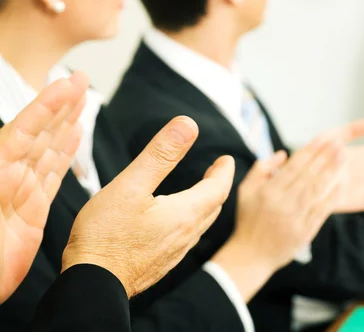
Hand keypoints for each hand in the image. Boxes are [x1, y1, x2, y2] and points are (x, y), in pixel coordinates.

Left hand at [0, 72, 87, 302]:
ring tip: (82, 100)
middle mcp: (9, 176)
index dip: (46, 105)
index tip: (68, 84)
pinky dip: (66, 154)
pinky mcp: (33, 210)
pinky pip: (53, 175)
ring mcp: (22, 192)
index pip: (24, 129)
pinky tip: (75, 137)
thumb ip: (1, 173)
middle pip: (40, 133)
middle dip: (61, 105)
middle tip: (80, 80)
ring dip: (67, 123)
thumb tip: (9, 151)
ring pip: (49, 149)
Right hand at [61, 117, 234, 297]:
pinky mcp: (161, 263)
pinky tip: (175, 220)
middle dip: (218, 186)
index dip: (224, 172)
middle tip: (217, 170)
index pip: (217, 189)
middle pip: (213, 206)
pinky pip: (186, 237)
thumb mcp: (131, 185)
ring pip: (201, 223)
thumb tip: (188, 125)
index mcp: (184, 214)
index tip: (226, 159)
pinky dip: (191, 220)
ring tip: (201, 191)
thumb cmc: (106, 235)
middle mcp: (185, 235)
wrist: (92, 284)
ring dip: (206, 203)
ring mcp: (174, 252)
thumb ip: (160, 154)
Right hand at [211, 119, 363, 300]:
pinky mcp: (305, 231)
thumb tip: (283, 153)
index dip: (311, 151)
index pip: (294, 165)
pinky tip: (341, 184)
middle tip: (339, 142)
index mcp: (269, 191)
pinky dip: (332, 196)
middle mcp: (283, 202)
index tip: (324, 139)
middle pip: (308, 174)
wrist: (251, 255)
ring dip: (331, 171)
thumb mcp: (245, 191)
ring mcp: (295, 218)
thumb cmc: (248, 220)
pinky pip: (321, 210)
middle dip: (325, 157)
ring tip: (343, 156)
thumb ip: (261, 168)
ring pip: (316, 189)